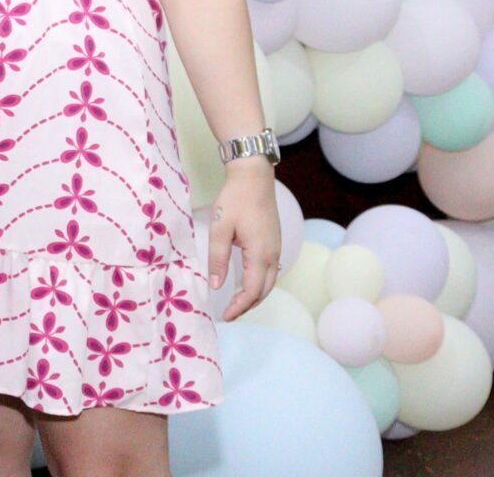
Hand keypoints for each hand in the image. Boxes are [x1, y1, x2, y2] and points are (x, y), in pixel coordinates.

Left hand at [209, 158, 281, 320]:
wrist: (254, 177)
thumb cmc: (235, 200)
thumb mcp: (220, 228)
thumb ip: (217, 259)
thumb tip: (216, 285)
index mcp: (260, 255)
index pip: (252, 292)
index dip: (239, 307)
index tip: (225, 316)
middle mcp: (273, 255)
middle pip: (264, 291)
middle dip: (247, 306)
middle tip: (229, 313)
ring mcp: (277, 249)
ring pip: (269, 282)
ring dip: (255, 295)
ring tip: (237, 302)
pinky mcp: (275, 242)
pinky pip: (270, 271)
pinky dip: (260, 283)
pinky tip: (247, 282)